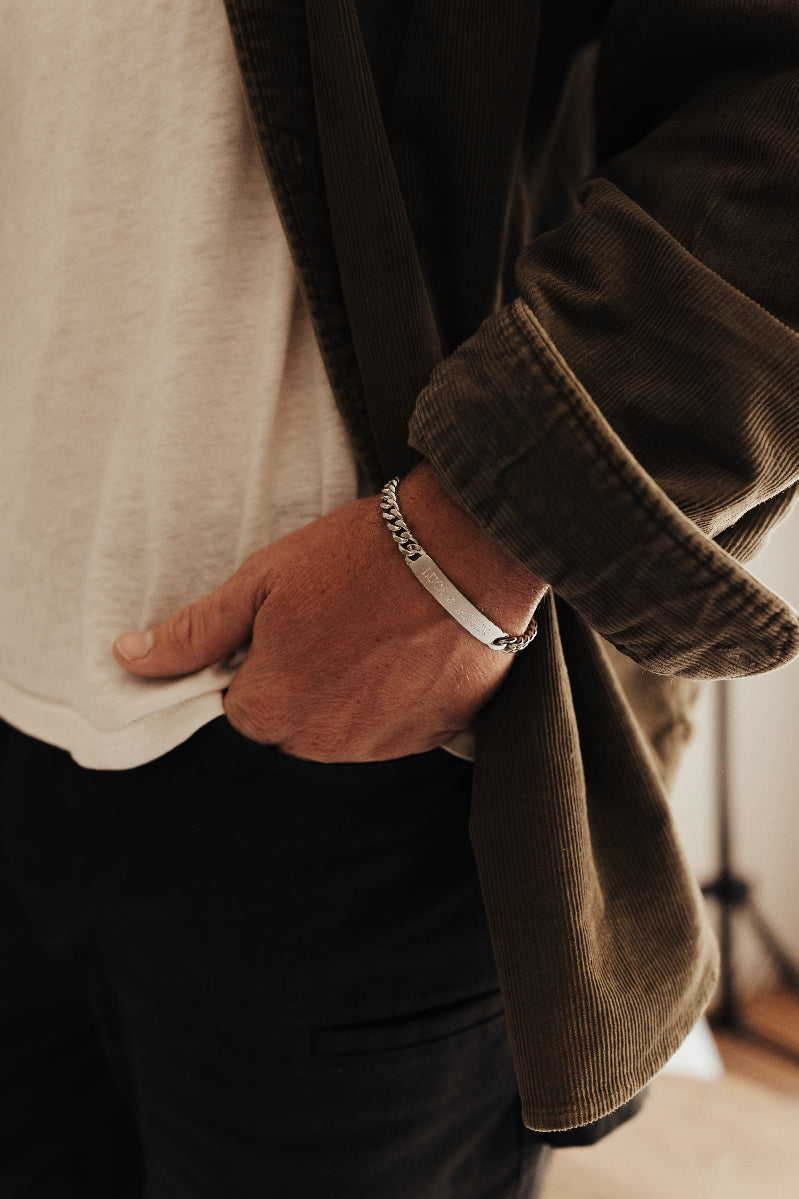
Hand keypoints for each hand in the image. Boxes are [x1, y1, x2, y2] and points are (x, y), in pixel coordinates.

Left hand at [113, 463, 547, 761]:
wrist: (463, 551)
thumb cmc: (357, 558)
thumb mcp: (262, 580)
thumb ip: (196, 632)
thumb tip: (130, 657)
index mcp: (270, 708)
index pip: (240, 707)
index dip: (261, 663)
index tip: (289, 625)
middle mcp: (321, 743)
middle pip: (292, 727)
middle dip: (303, 685)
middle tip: (335, 624)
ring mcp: (380, 745)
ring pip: (343, 733)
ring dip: (349, 697)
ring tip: (374, 634)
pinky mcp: (431, 738)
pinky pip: (395, 732)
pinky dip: (396, 702)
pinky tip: (407, 653)